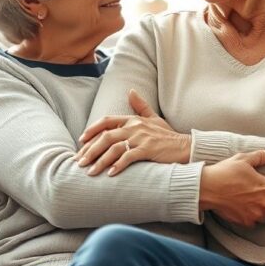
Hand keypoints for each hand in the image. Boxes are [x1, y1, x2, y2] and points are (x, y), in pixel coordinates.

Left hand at [76, 89, 191, 176]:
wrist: (185, 146)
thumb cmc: (167, 136)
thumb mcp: (153, 118)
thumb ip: (140, 106)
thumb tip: (130, 91)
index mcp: (133, 120)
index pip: (107, 121)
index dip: (92, 130)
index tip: (80, 141)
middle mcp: (134, 127)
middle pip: (106, 136)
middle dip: (90, 150)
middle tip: (79, 162)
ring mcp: (141, 138)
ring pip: (114, 148)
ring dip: (100, 161)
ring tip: (90, 172)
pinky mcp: (148, 149)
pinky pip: (129, 157)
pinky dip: (118, 165)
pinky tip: (110, 174)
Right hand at [200, 147, 264, 227]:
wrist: (207, 188)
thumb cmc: (225, 172)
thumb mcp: (244, 159)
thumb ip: (263, 156)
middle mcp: (264, 204)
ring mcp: (254, 215)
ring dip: (263, 213)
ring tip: (255, 203)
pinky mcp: (244, 222)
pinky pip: (254, 224)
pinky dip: (252, 219)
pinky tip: (245, 209)